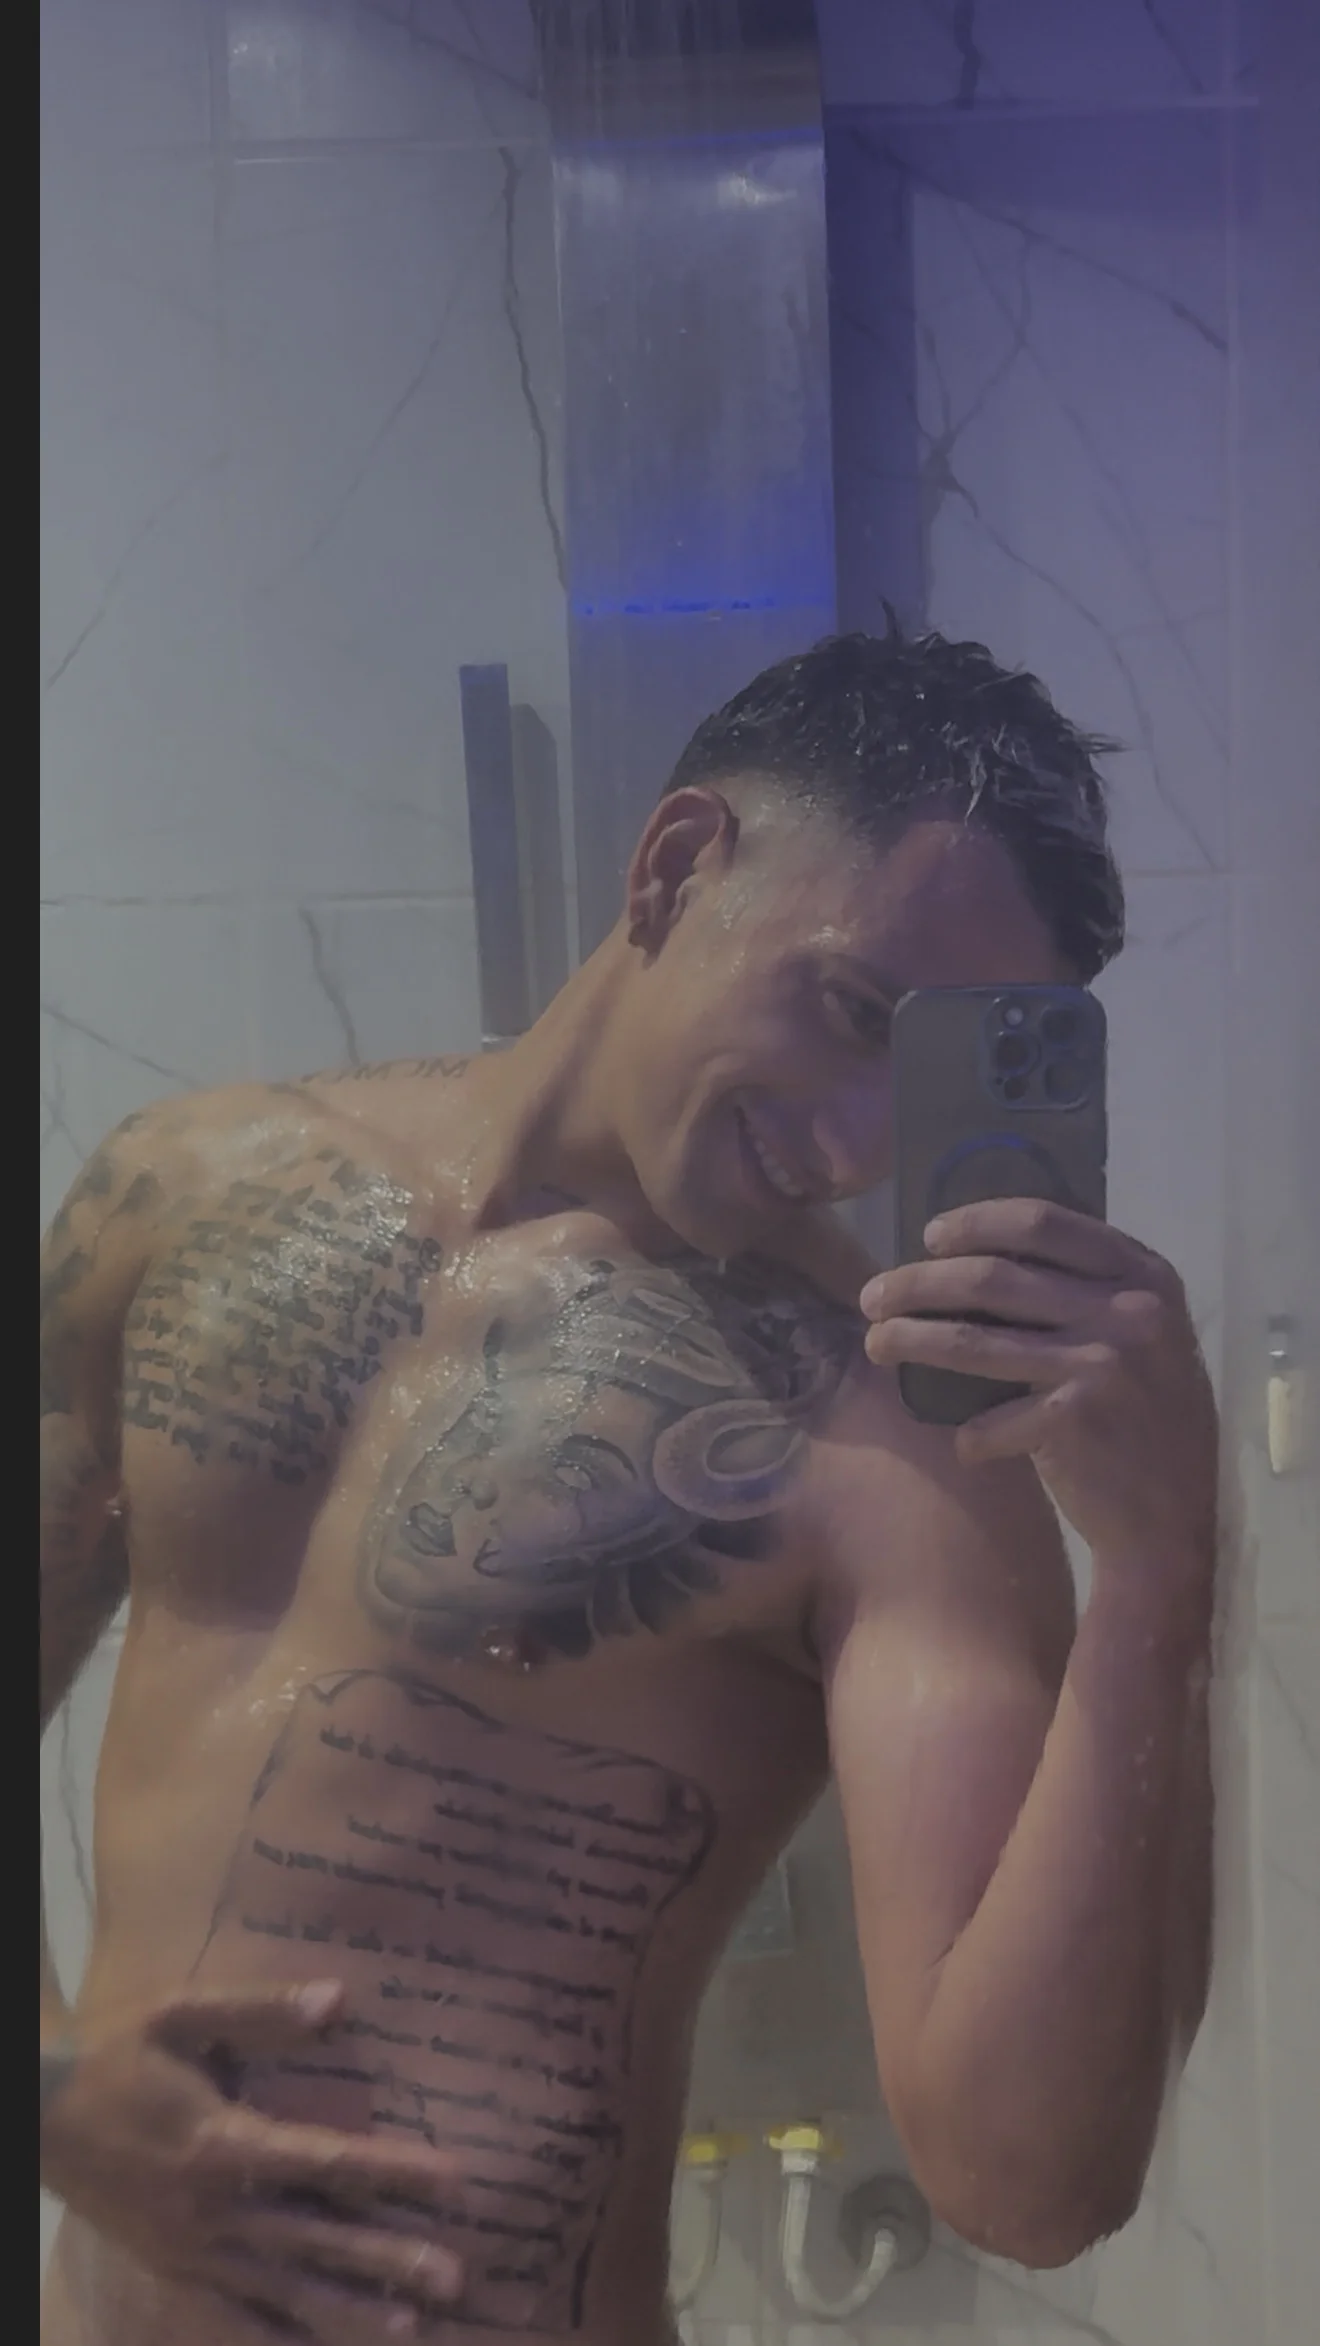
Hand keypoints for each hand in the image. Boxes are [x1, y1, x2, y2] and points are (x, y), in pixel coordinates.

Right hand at [40, 1981, 463, 2340]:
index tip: (453, 2181)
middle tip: (452, 2276)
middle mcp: (214, 2212)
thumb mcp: (180, 2015)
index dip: (391, 2173)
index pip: (325, 2163)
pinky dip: (278, 2341)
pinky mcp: (174, 2277)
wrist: (42, 2120)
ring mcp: (193, 2255)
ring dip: (349, 2310)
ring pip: (283, 2292)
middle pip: (315, 2239)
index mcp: (222, 2144)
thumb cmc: (119, 2059)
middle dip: (387, 2258)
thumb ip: (258, 2010)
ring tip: (410, 2327)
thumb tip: (339, 2001)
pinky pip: (230, 2324)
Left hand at [861, 1199, 1217, 1575]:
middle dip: (918, 1283)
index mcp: (1144, 1274)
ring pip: (973, 1341)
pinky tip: (963, 1444)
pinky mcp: (1073, 1420)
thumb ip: (1089, 1289)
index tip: (929, 1236)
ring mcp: (1101, 1364)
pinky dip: (968, 1436)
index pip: (1042, 1223)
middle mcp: (1127, 1310)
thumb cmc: (1149, 1416)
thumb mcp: (1145, 1332)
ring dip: (910, 1339)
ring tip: (874, 1343)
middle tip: (873, 1296)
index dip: (975, 1223)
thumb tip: (978, 1255)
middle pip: (992, 1278)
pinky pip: (989, 1420)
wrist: (1175, 1514)